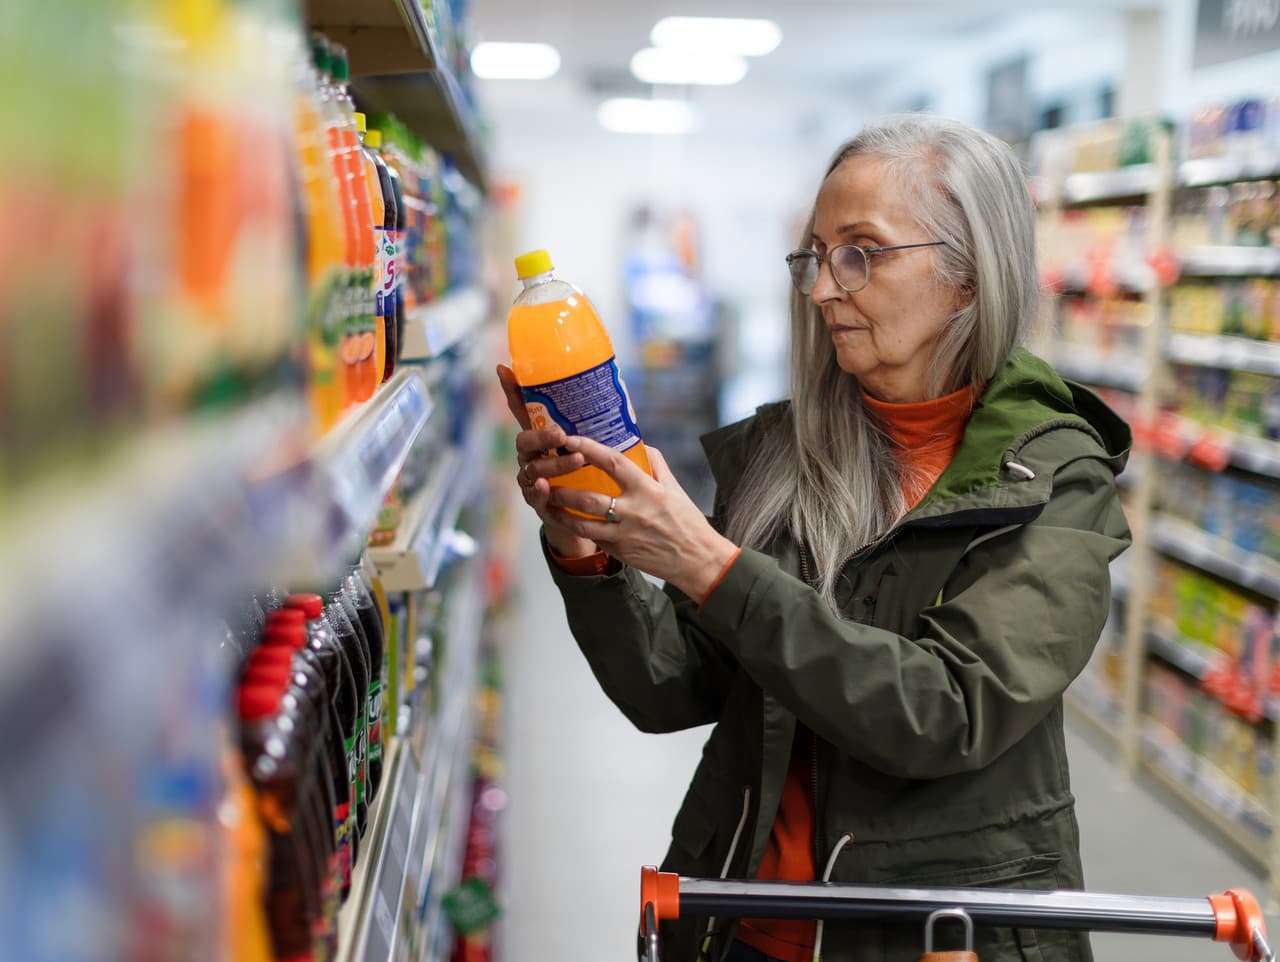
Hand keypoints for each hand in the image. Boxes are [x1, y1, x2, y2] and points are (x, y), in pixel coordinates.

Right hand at [496, 364, 599, 557]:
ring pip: (534, 469)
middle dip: (542, 436)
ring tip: (576, 460)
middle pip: (525, 440)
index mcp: (541, 437)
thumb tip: (609, 386)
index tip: (504, 370)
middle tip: (562, 434)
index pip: (522, 411)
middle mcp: (530, 456)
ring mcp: (531, 479)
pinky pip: (534, 496)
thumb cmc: (588, 471)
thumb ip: (596, 424)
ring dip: (553, 464)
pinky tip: (545, 487)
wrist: (588, 514)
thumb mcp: (592, 445)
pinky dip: (538, 491)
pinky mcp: (539, 503)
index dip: (511, 391)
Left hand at [544, 436, 738, 602]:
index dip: (589, 449)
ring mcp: (624, 535)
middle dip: (562, 488)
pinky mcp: (620, 552)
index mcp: (647, 490)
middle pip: (587, 498)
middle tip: (545, 477)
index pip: (613, 463)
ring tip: (546, 502)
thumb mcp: (674, 487)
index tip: (570, 439)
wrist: (697, 560)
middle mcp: (633, 512)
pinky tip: (567, 520)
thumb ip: (655, 463)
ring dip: (560, 513)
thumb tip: (637, 444)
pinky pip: (594, 538)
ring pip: (582, 524)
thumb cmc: (687, 520)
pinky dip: (579, 528)